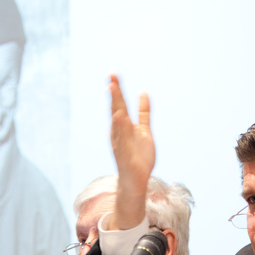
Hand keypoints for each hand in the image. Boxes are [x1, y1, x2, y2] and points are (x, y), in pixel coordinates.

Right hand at [108, 74, 155, 229]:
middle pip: (116, 109)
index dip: (117, 89)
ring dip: (115, 106)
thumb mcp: (144, 129)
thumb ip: (143, 113)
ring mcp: (120, 142)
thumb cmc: (139, 155)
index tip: (114, 74)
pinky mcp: (123, 154)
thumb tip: (143, 93)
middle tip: (111, 76)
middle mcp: (119, 132)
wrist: (137, 179)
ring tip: (112, 90)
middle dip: (114, 93)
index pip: (119, 104)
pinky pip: (121, 139)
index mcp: (124, 125)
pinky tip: (119, 117)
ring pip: (117, 121)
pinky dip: (119, 128)